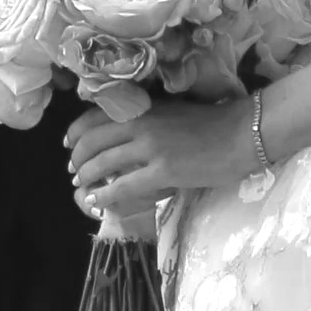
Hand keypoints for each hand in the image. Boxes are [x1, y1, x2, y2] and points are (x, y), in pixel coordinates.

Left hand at [64, 90, 256, 234]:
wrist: (242, 133)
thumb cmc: (213, 123)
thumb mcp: (173, 113)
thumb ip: (148, 120)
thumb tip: (128, 134)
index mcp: (143, 109)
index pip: (95, 117)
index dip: (76, 133)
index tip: (68, 144)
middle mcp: (141, 124)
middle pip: (92, 141)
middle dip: (77, 158)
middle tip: (73, 170)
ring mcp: (150, 148)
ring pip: (102, 163)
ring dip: (86, 176)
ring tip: (82, 185)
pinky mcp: (162, 171)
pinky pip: (122, 186)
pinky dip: (104, 196)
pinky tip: (96, 201)